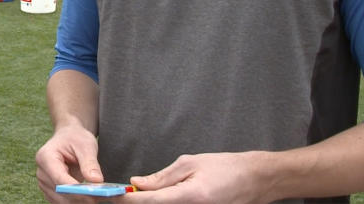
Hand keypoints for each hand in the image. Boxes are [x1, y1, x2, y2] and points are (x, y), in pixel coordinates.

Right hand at [35, 125, 105, 203]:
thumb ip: (90, 163)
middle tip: (99, 198)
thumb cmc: (75, 138)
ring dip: (79, 201)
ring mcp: (44, 183)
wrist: (68, 137)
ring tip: (97, 197)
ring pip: (61, 200)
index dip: (75, 190)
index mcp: (46, 157)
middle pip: (60, 193)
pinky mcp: (50, 191)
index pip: (59, 179)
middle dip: (80, 198)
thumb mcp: (85, 145)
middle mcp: (42, 172)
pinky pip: (63, 201)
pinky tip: (89, 198)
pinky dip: (77, 201)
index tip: (92, 195)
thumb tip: (96, 181)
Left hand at [127, 152, 272, 203]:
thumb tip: (137, 184)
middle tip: (116, 194)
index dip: (125, 199)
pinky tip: (153, 197)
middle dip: (134, 203)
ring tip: (133, 193)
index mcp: (189, 197)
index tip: (108, 195)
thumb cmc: (225, 168)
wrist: (255, 180)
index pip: (148, 202)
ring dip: (147, 203)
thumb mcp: (190, 164)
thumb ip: (162, 177)